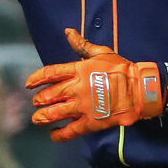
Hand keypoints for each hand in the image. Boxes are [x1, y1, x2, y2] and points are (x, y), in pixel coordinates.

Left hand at [25, 29, 163, 141]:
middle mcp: (76, 88)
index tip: (28, 84)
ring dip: (43, 117)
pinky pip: (70, 131)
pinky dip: (59, 135)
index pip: (50, 74)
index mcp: (78, 70)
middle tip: (36, 102)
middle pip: (50, 95)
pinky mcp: (91, 122)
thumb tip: (68, 32)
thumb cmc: (122, 69)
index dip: (36, 79)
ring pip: (55, 113)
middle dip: (40, 100)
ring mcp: (82, 106)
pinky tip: (53, 135)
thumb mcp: (101, 52)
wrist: (139, 89)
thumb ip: (82, 45)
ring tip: (37, 119)